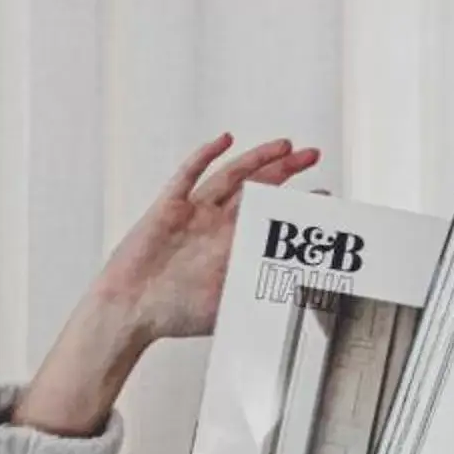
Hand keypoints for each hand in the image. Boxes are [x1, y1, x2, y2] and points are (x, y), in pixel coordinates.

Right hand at [93, 131, 323, 341]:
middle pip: (257, 188)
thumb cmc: (172, 314)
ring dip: (258, 159)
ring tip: (285, 145)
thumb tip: (300, 286)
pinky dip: (205, 156)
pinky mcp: (168, 208)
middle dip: (287, 171)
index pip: (272, 217)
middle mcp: (215, 226)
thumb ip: (260, 291)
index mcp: (231, 248)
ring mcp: (193, 214)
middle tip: (313, 156)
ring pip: (230, 177)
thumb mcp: (229, 305)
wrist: (128, 311)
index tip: (324, 197)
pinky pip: (188, 176)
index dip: (298, 204)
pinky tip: (224, 140)